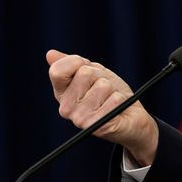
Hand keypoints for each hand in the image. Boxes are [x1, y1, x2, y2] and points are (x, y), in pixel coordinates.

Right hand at [46, 50, 158, 165]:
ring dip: (112, 88)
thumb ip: (74, 64)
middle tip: (105, 88)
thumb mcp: (94, 73)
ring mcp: (79, 119)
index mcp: (62, 93)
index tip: (89, 69)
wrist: (131, 116)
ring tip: (111, 98)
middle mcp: (66, 108)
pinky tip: (117, 108)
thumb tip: (50, 54)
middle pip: (84, 73)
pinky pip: (114, 99)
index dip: (78, 62)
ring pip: (102, 85)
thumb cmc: (111, 92)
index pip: (57, 70)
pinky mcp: (96, 127)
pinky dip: (120, 99)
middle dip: (101, 75)